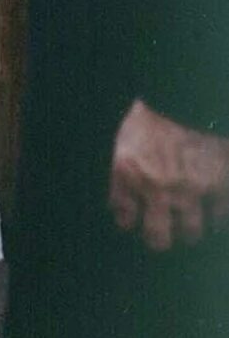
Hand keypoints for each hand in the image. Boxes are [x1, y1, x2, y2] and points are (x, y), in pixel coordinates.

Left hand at [109, 98, 228, 251]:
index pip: (124, 217)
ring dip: (189, 231)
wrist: (184, 96)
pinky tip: (213, 212)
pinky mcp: (218, 185)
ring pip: (191, 232)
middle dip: (159, 240)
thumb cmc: (148, 115)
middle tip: (160, 238)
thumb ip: (121, 173)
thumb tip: (118, 206)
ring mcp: (190, 190)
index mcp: (129, 173)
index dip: (128, 221)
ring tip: (188, 227)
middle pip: (158, 238)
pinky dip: (217, 216)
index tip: (131, 222)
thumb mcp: (122, 140)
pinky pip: (220, 215)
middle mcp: (158, 189)